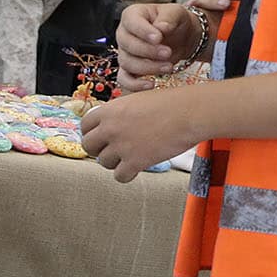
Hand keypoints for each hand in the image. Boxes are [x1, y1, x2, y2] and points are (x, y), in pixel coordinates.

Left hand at [81, 87, 203, 182]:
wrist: (191, 112)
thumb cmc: (171, 103)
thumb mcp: (137, 100)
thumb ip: (121, 113)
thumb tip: (111, 125)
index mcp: (109, 110)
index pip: (85, 125)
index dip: (92, 132)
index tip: (101, 137)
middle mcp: (110, 128)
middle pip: (88, 146)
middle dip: (98, 149)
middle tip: (112, 150)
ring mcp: (121, 146)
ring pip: (103, 162)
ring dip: (115, 162)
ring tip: (131, 157)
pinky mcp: (135, 161)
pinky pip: (119, 176)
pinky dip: (126, 175)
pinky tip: (135, 169)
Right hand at [113, 2, 203, 89]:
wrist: (181, 37)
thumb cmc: (175, 21)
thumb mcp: (176, 12)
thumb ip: (169, 18)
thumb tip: (161, 28)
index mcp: (132, 15)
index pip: (131, 22)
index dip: (143, 31)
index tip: (159, 38)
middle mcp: (124, 33)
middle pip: (127, 45)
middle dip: (148, 51)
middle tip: (168, 52)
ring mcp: (124, 52)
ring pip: (127, 63)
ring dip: (148, 67)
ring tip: (169, 66)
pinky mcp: (128, 68)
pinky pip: (124, 79)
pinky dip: (135, 85)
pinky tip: (151, 85)